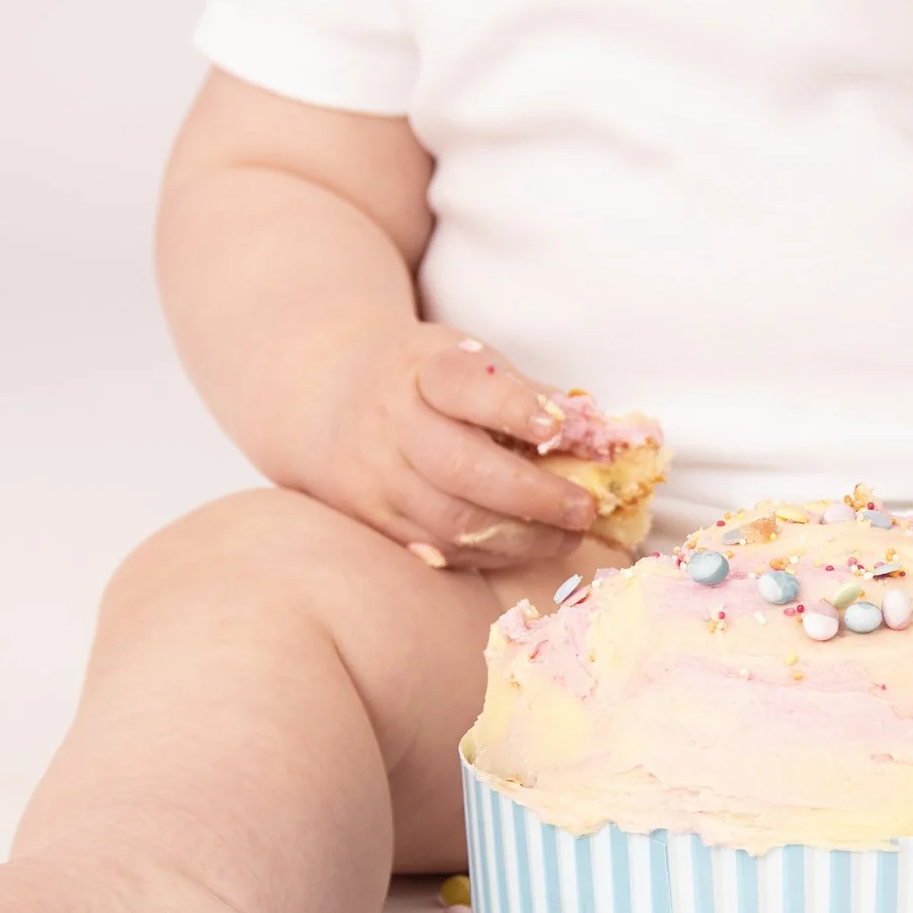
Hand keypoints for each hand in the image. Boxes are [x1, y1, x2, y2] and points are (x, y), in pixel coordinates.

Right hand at [307, 322, 598, 569]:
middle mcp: (391, 424)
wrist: (322, 397)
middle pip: (460, 468)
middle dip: (533, 495)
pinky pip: (440, 549)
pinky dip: (492, 553)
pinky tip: (527, 546)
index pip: (461, 385)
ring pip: (452, 522)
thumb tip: (590, 428)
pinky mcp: (376, 522)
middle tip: (584, 507)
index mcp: (419, 368)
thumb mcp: (460, 358)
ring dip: (522, 537)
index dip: (510, 407)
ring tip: (569, 534)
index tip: (555, 428)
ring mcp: (378, 479)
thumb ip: (521, 390)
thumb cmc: (418, 378)